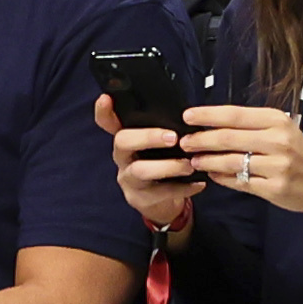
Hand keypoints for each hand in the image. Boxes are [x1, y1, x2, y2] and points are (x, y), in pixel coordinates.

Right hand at [103, 95, 200, 238]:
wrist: (160, 204)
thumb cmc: (160, 166)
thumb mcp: (156, 148)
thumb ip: (162, 131)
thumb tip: (186, 114)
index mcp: (126, 140)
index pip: (108, 123)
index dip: (104, 111)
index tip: (106, 98)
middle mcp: (122, 157)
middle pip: (122, 141)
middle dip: (147, 137)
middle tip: (173, 138)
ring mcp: (129, 178)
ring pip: (140, 170)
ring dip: (167, 166)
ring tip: (189, 165)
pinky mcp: (140, 198)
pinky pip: (161, 192)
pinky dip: (183, 188)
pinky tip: (198, 183)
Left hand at [173, 102, 302, 233]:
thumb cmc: (301, 153)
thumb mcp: (282, 130)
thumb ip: (251, 127)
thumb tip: (211, 124)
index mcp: (278, 121)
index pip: (234, 115)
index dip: (207, 115)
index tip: (187, 116)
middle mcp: (278, 141)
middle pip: (228, 138)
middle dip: (201, 140)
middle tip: (184, 142)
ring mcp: (277, 166)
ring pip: (230, 162)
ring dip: (207, 161)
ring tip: (194, 160)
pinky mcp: (275, 189)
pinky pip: (239, 182)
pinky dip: (222, 178)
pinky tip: (213, 174)